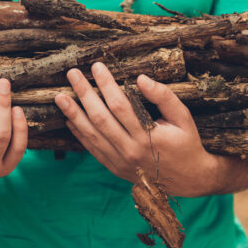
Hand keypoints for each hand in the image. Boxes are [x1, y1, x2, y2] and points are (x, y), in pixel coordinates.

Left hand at [54, 63, 221, 196]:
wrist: (188, 179)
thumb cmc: (186, 143)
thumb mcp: (183, 117)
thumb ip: (164, 97)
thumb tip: (141, 79)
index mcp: (148, 137)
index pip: (120, 105)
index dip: (106, 84)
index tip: (97, 67)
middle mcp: (130, 150)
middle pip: (100, 118)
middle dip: (84, 93)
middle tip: (73, 74)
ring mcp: (120, 161)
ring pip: (91, 135)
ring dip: (73, 114)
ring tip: (60, 97)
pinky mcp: (114, 168)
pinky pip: (92, 149)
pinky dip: (79, 134)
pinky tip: (70, 119)